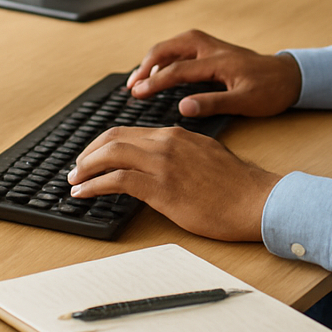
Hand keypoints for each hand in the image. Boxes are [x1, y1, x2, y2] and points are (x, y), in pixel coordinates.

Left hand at [67, 126, 281, 241]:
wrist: (257, 200)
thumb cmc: (238, 186)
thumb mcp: (207, 157)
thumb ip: (183, 154)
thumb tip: (163, 165)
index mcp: (178, 134)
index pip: (129, 131)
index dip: (104, 144)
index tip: (93, 156)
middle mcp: (167, 142)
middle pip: (113, 138)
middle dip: (89, 153)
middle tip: (77, 168)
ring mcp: (163, 163)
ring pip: (110, 154)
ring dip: (85, 168)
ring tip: (74, 181)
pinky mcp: (161, 187)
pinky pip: (116, 180)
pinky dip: (94, 185)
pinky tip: (83, 194)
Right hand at [127, 29, 301, 118]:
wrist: (290, 76)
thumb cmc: (271, 90)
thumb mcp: (245, 102)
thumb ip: (213, 104)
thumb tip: (183, 107)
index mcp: (217, 61)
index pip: (176, 70)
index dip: (153, 82)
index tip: (136, 94)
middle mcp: (211, 48)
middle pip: (169, 48)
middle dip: (146, 64)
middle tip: (132, 84)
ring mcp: (212, 46)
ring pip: (174, 44)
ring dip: (155, 58)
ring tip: (140, 77)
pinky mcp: (213, 49)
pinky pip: (183, 47)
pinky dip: (167, 56)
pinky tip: (162, 70)